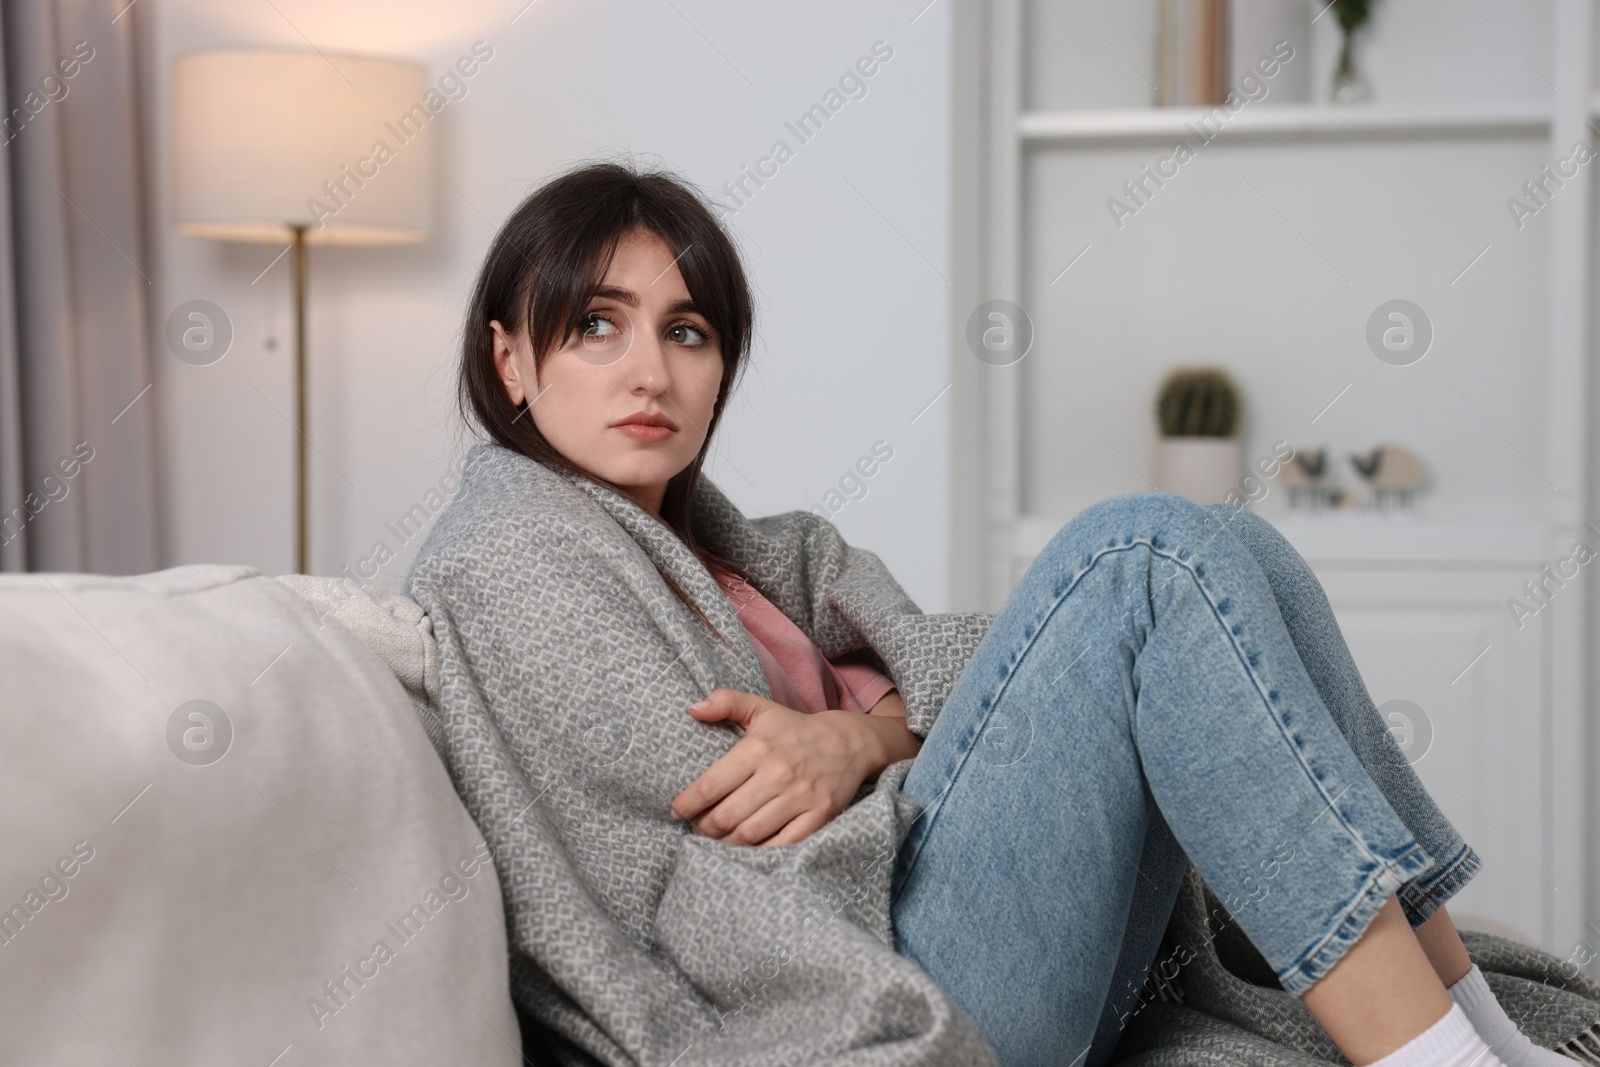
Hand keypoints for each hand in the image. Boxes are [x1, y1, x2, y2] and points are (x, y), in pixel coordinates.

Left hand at [671, 689, 884, 846]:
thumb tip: (692, 708)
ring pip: (750, 834)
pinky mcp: (820, 816)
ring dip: (726, 843)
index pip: (711, 785)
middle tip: (698, 828)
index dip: (688, 804)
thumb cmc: (795, 729)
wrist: (850, 742)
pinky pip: (782, 845)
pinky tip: (748, 847)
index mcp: (758, 748)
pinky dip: (760, 852)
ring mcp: (801, 797)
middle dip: (704, 828)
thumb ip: (726, 702)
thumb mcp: (761, 709)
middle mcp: (778, 773)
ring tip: (718, 839)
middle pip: (726, 816)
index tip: (678, 810)